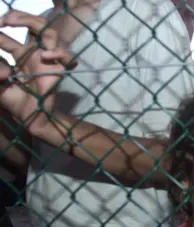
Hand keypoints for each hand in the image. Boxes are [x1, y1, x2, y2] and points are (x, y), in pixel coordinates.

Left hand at [0, 10, 75, 134]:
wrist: (33, 120)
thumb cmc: (17, 103)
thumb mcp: (0, 86)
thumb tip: (7, 69)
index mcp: (18, 55)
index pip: (7, 37)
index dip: (0, 30)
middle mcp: (34, 54)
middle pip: (34, 25)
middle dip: (20, 17)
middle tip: (5, 20)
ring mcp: (47, 60)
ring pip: (49, 33)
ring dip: (35, 24)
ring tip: (19, 25)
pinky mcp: (59, 70)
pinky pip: (65, 56)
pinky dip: (58, 52)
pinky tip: (46, 55)